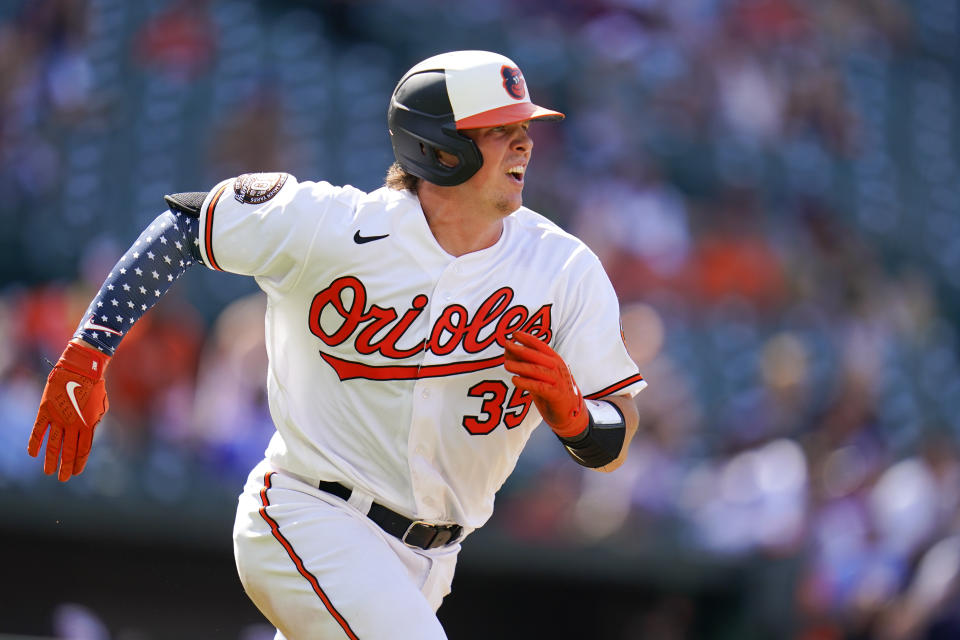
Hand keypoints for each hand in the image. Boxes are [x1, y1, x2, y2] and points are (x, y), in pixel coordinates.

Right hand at [29, 341, 110, 480]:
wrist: (81, 369)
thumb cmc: (95, 386)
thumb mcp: (101, 407)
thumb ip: (94, 422)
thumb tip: (89, 434)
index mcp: (88, 424)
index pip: (83, 449)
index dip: (79, 462)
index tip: (76, 473)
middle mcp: (73, 424)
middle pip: (69, 451)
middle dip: (65, 466)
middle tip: (62, 479)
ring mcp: (59, 418)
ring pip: (53, 445)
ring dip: (50, 460)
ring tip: (48, 472)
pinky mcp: (46, 411)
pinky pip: (39, 431)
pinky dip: (35, 443)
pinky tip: (33, 454)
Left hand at [503, 331, 586, 437]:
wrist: (569, 415)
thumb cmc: (551, 393)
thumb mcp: (539, 376)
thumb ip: (526, 365)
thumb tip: (507, 352)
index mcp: (555, 360)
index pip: (541, 346)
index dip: (528, 339)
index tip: (515, 334)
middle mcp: (558, 368)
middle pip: (537, 356)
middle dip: (521, 349)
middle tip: (506, 345)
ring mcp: (558, 381)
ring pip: (537, 370)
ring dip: (520, 366)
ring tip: (506, 364)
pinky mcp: (556, 395)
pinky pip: (539, 387)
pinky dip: (526, 383)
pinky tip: (515, 380)